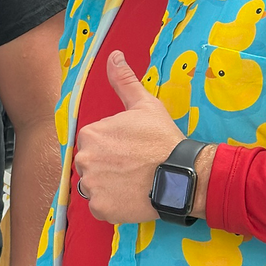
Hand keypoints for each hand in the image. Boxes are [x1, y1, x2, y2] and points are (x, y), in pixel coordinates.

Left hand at [72, 49, 194, 223]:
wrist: (181, 175)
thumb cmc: (162, 139)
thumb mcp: (144, 105)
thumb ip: (124, 81)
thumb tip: (114, 56)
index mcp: (90, 134)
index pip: (93, 142)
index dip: (112, 146)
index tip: (130, 149)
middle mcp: (84, 159)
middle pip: (90, 164)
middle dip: (107, 166)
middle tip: (132, 167)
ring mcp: (91, 186)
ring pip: (94, 186)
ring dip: (109, 185)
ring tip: (133, 182)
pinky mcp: (101, 209)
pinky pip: (101, 207)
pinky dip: (114, 204)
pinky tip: (131, 196)